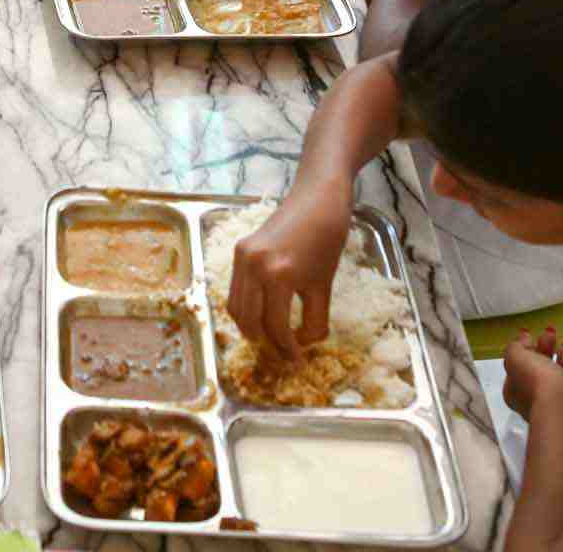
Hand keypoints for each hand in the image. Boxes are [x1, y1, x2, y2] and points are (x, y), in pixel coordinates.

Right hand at [227, 185, 350, 360]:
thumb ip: (313, 321)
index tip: (296, 361)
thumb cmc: (327, 240)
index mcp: (279, 276)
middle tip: (281, 353)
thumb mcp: (324, 287)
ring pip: (235, 307)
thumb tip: (302, 344)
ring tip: (269, 337)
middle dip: (264, 342)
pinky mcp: (239, 250)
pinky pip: (235, 289)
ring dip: (249, 327)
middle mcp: (253, 266)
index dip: (286, 349)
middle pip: (248, 320)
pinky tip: (262, 314)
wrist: (318, 200)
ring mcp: (242, 257)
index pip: (275, 326)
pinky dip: (245, 307)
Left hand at [502, 326, 562, 424]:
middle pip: (539, 365)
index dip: (523, 348)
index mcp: (514, 389)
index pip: (518, 365)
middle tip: (551, 332)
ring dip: (562, 355)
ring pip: (558, 371)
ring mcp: (555, 399)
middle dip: (544, 347)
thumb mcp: (515, 357)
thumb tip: (523, 338)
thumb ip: (516, 346)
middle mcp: (534, 396)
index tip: (530, 333)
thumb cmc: (536, 381)